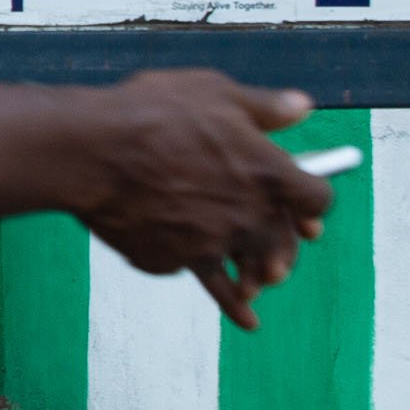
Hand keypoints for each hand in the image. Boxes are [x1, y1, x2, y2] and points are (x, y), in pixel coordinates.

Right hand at [52, 70, 329, 331]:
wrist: (91, 153)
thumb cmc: (152, 114)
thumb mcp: (214, 92)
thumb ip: (263, 107)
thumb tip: (302, 107)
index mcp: (268, 174)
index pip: (317, 200)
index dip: (313, 204)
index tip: (305, 207)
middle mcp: (248, 217)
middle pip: (286, 246)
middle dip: (286, 249)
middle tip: (280, 254)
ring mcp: (211, 245)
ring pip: (249, 275)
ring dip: (257, 284)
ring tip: (257, 293)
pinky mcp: (175, 261)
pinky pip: (199, 273)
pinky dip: (222, 297)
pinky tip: (239, 316)